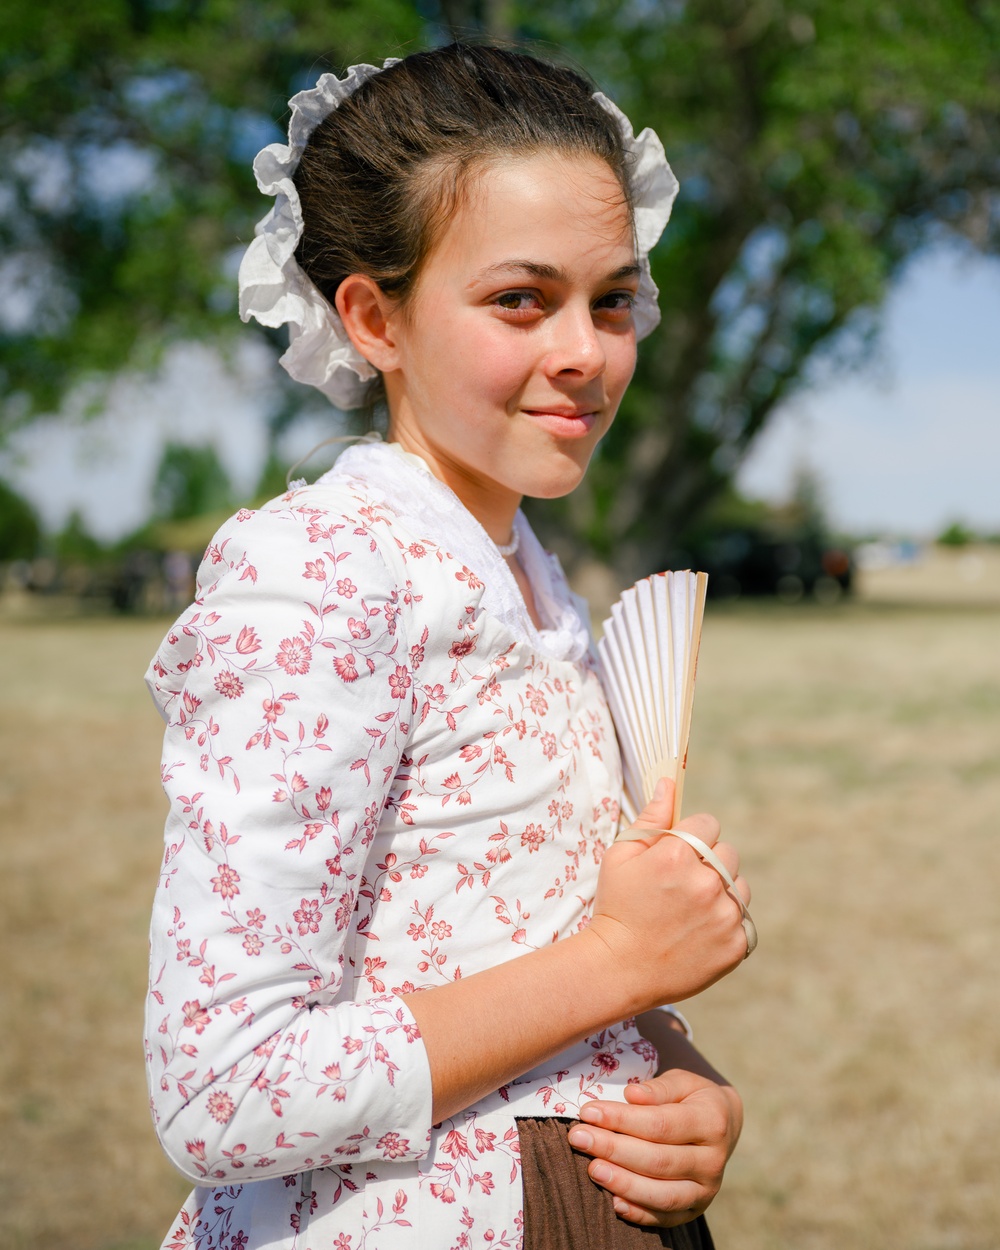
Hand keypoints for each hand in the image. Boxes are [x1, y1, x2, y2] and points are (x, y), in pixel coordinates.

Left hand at [566, 1070, 742, 1226]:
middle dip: (613, 1149)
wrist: (721, 1126)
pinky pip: (665, 1218)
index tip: (588, 1112)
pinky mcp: (695, 1210)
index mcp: (712, 1123)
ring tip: (591, 1168)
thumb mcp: (682, 1081)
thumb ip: (658, 1088)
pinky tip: (612, 1201)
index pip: (660, 1124)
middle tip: (578, 1138)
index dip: (622, 1119)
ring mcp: (705, 1190)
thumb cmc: (690, 1098)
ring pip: (662, 1195)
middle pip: (658, 1161)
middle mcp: (713, 1161)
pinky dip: (638, 1213)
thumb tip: (631, 1094)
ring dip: (623, 1183)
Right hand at [587, 779, 750, 1009]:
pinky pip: (743, 921)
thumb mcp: (620, 857)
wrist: (619, 968)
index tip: (679, 853)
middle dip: (709, 862)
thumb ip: (650, 819)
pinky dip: (726, 924)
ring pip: (740, 886)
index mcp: (676, 855)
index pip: (708, 823)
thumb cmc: (616, 907)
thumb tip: (668, 784)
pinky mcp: (735, 945)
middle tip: (682, 885)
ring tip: (691, 910)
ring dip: (722, 892)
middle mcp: (706, 882)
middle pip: (728, 852)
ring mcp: (724, 916)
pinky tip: (698, 931)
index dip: (693, 836)